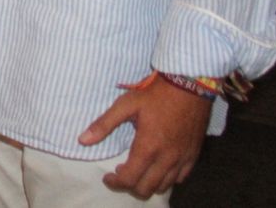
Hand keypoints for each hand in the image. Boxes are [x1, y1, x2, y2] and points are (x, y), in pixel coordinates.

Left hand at [79, 76, 211, 197]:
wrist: (189, 86)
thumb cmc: (155, 94)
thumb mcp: (125, 105)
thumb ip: (104, 124)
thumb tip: (82, 140)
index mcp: (148, 148)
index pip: (129, 179)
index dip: (115, 183)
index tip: (107, 177)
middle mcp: (166, 159)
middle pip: (146, 189)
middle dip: (130, 186)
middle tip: (120, 173)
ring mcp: (182, 159)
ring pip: (163, 186)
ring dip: (147, 183)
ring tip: (138, 169)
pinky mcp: (193, 156)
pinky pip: (180, 178)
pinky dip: (166, 178)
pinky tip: (158, 166)